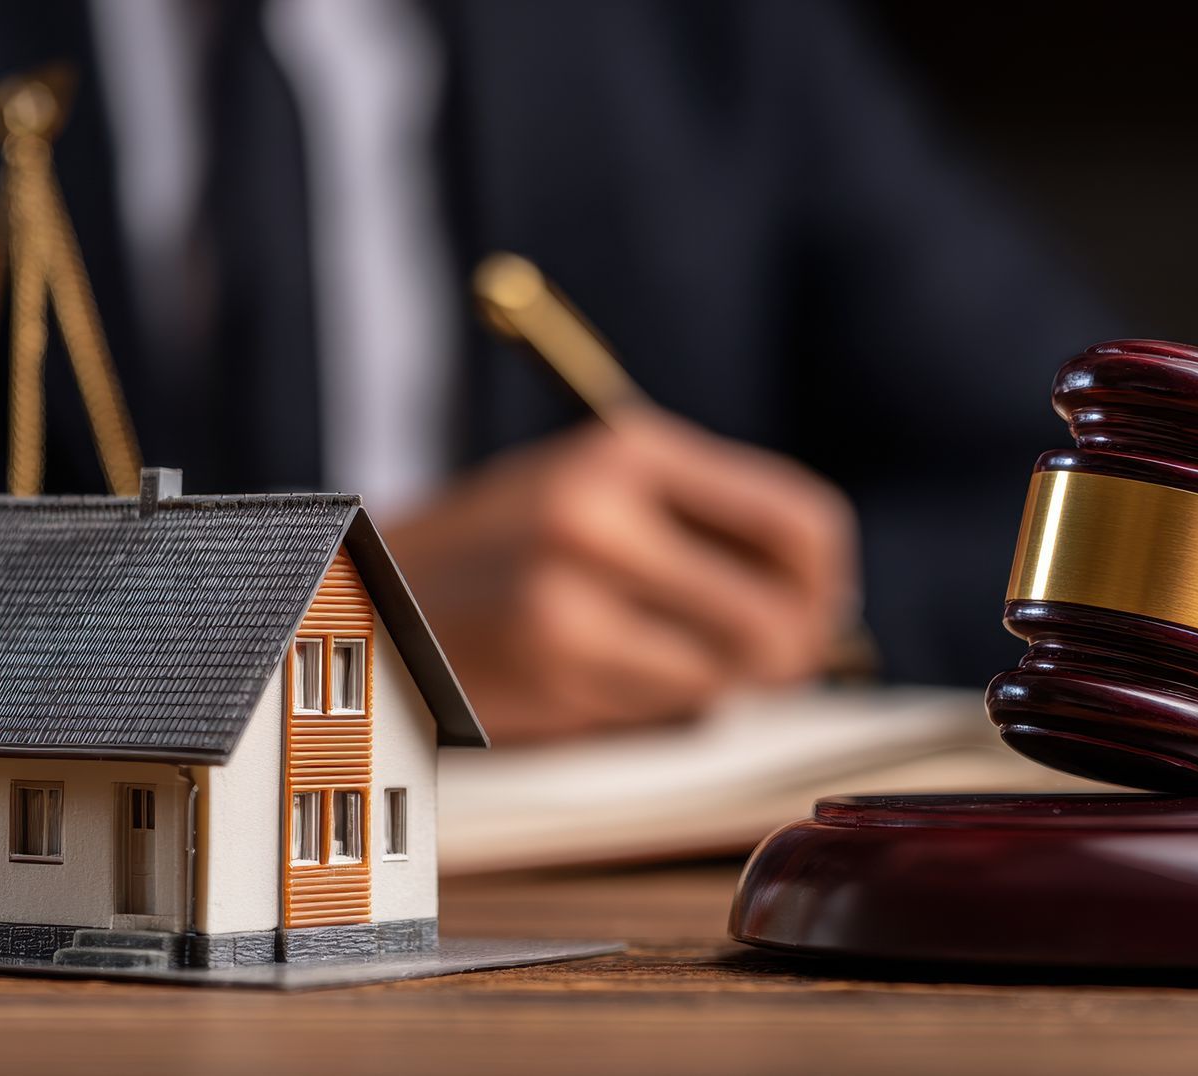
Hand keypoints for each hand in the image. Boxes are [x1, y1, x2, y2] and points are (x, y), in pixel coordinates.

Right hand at [382, 410, 857, 742]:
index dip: (826, 578)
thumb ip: (701, 523)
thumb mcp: (597, 488)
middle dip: (792, 650)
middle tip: (774, 661)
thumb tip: (823, 597)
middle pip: (780, 609)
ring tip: (688, 663)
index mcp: (629, 448)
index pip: (798, 520)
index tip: (814, 602)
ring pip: (729, 669)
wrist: (371, 593)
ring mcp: (573, 590)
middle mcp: (603, 509)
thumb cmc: (506, 547)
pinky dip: (669, 704)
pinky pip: (668, 704)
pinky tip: (625, 679)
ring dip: (729, 682)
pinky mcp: (551, 662)